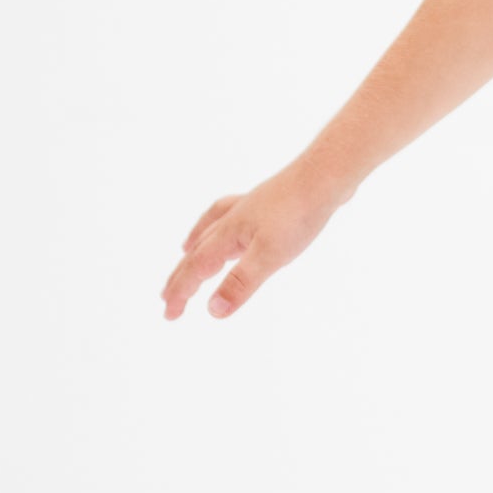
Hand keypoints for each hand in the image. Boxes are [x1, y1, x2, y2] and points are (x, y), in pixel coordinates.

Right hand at [160, 162, 347, 320]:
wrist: (326, 176)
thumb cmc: (298, 214)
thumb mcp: (269, 255)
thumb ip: (240, 282)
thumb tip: (211, 312)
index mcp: (228, 234)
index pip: (195, 268)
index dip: (180, 292)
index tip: (168, 316)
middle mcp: (233, 219)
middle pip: (197, 250)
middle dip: (181, 275)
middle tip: (166, 297)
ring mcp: (250, 208)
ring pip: (212, 228)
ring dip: (196, 244)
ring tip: (185, 250)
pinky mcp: (268, 203)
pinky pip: (232, 215)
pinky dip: (222, 222)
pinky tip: (236, 224)